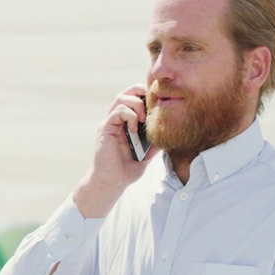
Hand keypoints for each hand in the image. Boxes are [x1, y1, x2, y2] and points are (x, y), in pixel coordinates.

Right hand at [72, 85, 160, 217]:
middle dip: (140, 91)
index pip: (134, 98)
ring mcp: (110, 123)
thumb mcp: (146, 154)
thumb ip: (154, 142)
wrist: (112, 182)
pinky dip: (129, 116)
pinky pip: (118, 111)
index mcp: (125, 123)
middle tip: (151, 104)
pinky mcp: (105, 128)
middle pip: (126, 92)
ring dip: (136, 104)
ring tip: (142, 118)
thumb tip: (168, 132)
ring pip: (121, 97)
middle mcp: (116, 120)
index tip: (158, 105)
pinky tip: (134, 129)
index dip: (145, 96)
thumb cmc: (126, 170)